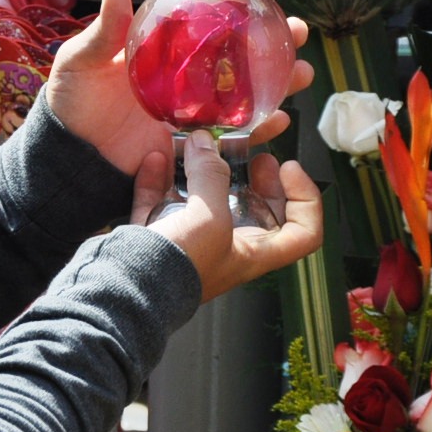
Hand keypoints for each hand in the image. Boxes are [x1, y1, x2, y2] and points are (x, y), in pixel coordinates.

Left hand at [44, 0, 311, 182]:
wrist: (68, 155)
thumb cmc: (71, 101)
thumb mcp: (81, 61)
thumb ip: (104, 31)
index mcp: (162, 48)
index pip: (205, 19)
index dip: (236, 4)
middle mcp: (183, 75)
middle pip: (238, 54)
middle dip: (275, 42)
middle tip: (299, 32)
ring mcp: (191, 109)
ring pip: (244, 92)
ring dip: (278, 82)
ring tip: (303, 73)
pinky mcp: (193, 142)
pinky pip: (232, 134)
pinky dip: (258, 128)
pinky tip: (278, 120)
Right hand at [138, 131, 322, 300]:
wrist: (127, 288)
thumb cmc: (181, 266)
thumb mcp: (210, 217)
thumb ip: (211, 175)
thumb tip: (204, 143)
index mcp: (254, 253)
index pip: (302, 232)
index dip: (304, 199)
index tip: (289, 169)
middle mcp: (227, 247)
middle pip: (257, 211)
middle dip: (258, 180)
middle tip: (253, 155)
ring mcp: (191, 241)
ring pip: (207, 202)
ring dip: (205, 173)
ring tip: (203, 146)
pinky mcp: (158, 235)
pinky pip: (163, 201)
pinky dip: (161, 179)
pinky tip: (158, 158)